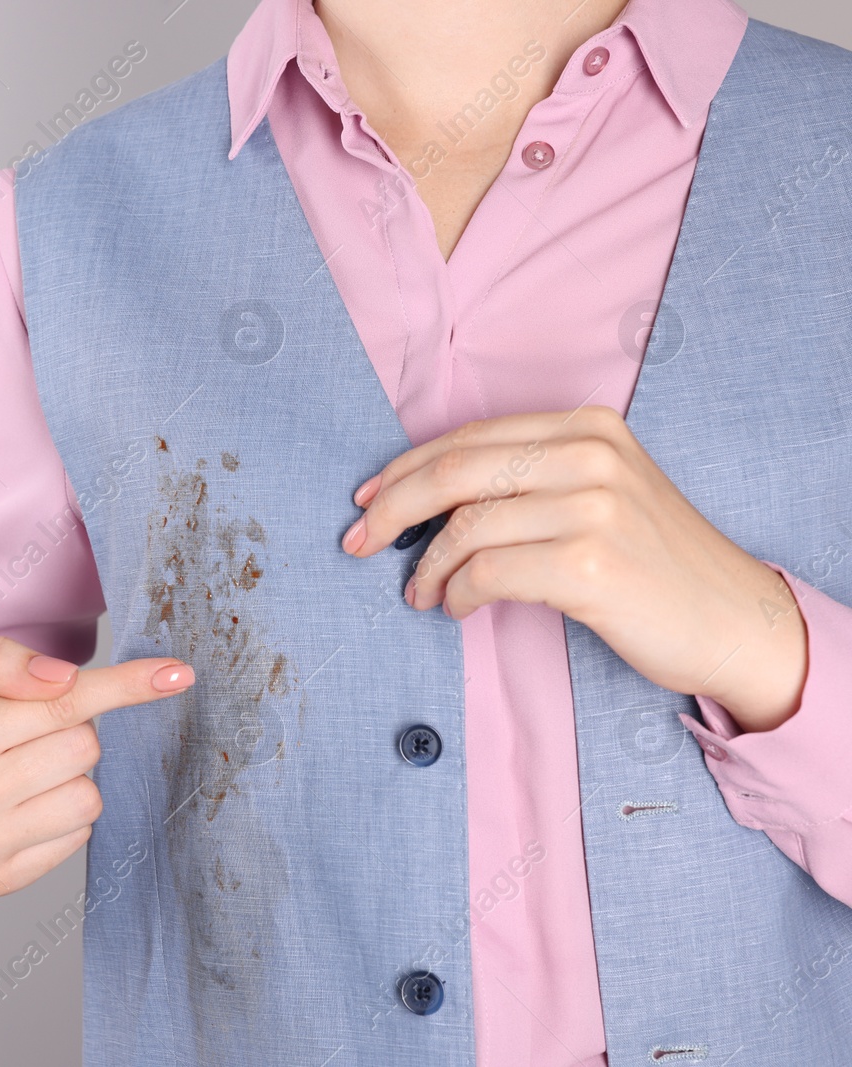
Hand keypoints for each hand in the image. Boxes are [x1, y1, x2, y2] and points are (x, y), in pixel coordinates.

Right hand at [0, 636, 193, 896]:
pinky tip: (15, 804)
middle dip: (67, 729)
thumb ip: (4, 664)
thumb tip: (66, 680)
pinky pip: (75, 839)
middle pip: (85, 749)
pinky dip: (58, 815)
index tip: (179, 674)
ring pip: (88, 798)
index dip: (127, 685)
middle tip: (21, 731)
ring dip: (67, 776)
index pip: (65, 705)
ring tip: (17, 769)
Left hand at [342, 405, 807, 732]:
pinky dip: (455, 592)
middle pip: (453, 471)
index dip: (404, 470)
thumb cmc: (652, 564)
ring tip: (420, 592)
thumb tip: (424, 499)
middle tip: (356, 543)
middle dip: (391, 509)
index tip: (366, 500)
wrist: (734, 620)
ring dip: (427, 566)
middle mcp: (590, 455)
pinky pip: (486, 573)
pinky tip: (454, 606)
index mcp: (587, 427)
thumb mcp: (598, 495)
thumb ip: (526, 481)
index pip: (468, 439)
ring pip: (465, 526)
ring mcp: (592, 508)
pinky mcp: (588, 566)